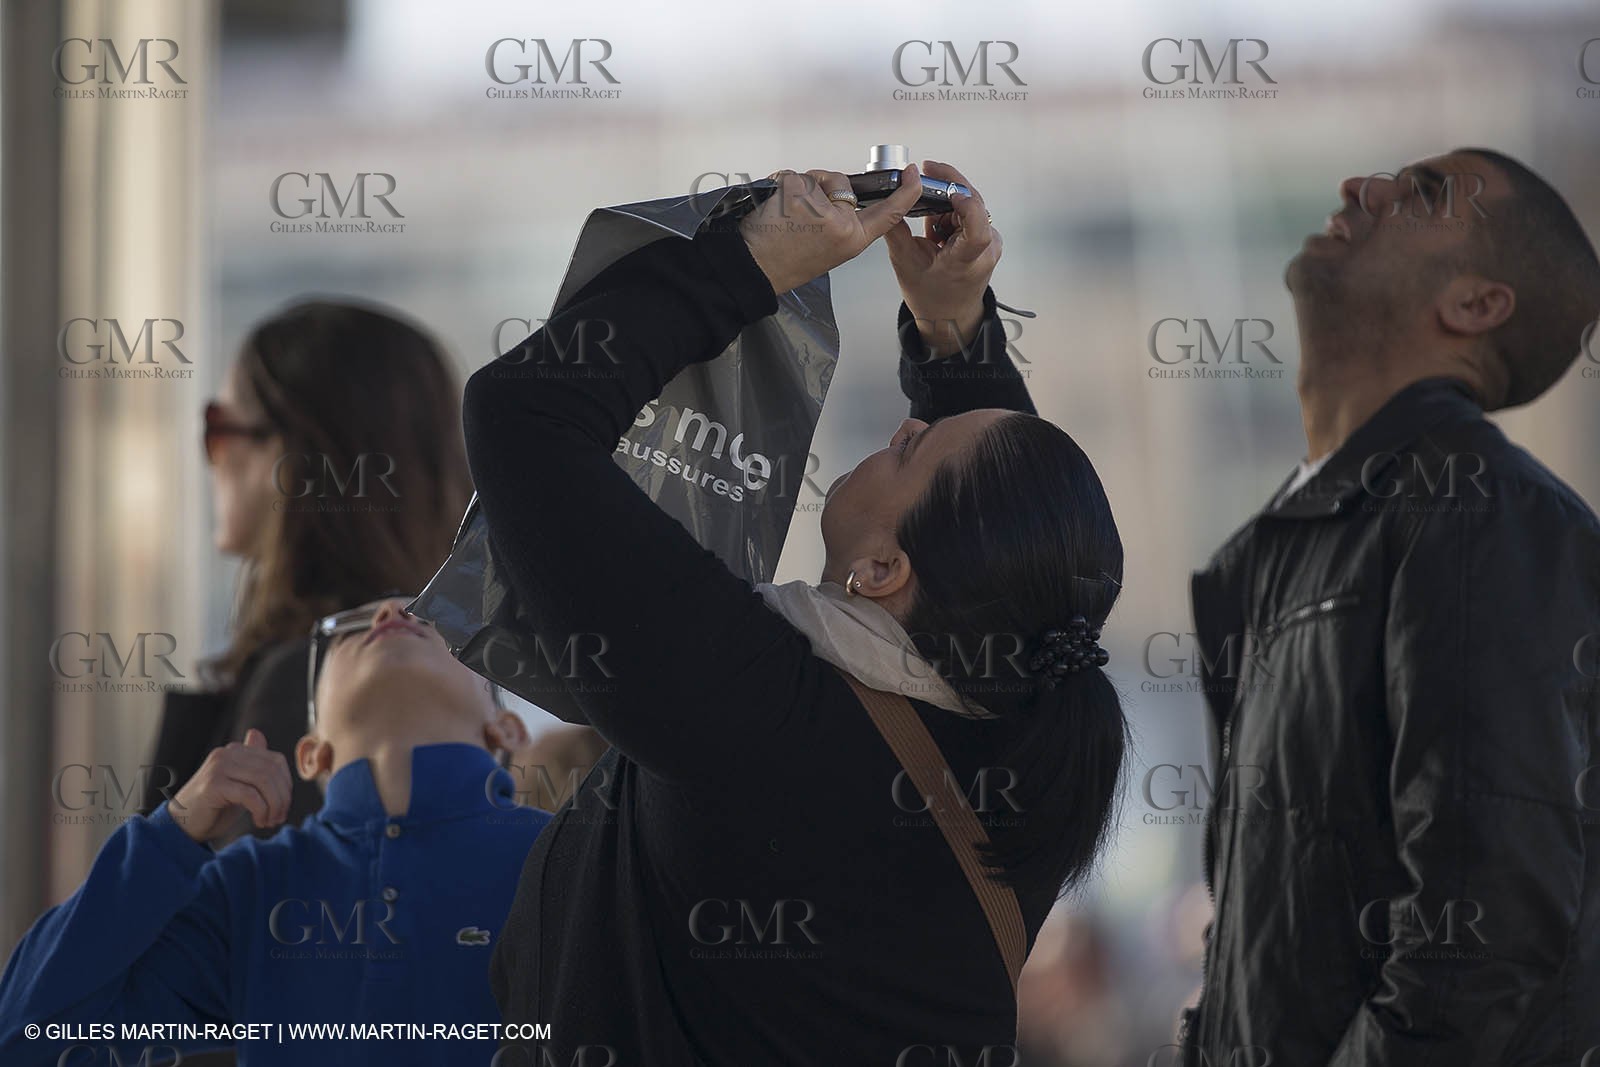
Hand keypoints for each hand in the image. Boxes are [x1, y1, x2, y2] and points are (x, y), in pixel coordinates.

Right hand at [170, 728, 293, 844]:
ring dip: (273, 805)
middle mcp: (227, 754)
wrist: (182, 824)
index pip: (276, 761)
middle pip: (272, 771)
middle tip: (280, 817)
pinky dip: (261, 810)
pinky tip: (259, 821)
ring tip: (270, 821)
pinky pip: (250, 795)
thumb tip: (257, 734)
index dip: (286, 784)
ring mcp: (219, 767)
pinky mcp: (213, 784)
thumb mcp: (239, 784)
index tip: (285, 806)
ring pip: (263, 781)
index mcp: (235, 751)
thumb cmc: (214, 806)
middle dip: (282, 797)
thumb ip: (252, 763)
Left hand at [739, 165, 922, 295]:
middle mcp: (841, 223)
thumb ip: (843, 224)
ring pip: (815, 177)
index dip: (904, 192)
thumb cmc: (787, 262)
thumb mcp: (829, 249)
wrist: (755, 269)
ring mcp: (820, 205)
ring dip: (799, 187)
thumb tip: (842, 194)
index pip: (887, 213)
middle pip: (842, 183)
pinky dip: (781, 184)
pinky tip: (774, 207)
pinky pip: (792, 175)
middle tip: (800, 216)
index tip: (912, 174)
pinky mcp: (797, 190)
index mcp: (853, 239)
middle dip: (822, 188)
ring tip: (785, 215)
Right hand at [883, 160, 1001, 356]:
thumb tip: (889, 199)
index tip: (947, 190)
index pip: (978, 226)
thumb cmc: (931, 297)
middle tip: (924, 173)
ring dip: (946, 205)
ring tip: (929, 228)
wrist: (950, 317)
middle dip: (946, 187)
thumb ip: (895, 229)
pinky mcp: (988, 238)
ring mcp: (990, 242)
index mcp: (967, 260)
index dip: (966, 203)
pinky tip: (938, 231)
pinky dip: (951, 214)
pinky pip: (970, 213)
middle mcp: (986, 249)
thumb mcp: (905, 263)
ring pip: (969, 204)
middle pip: (972, 204)